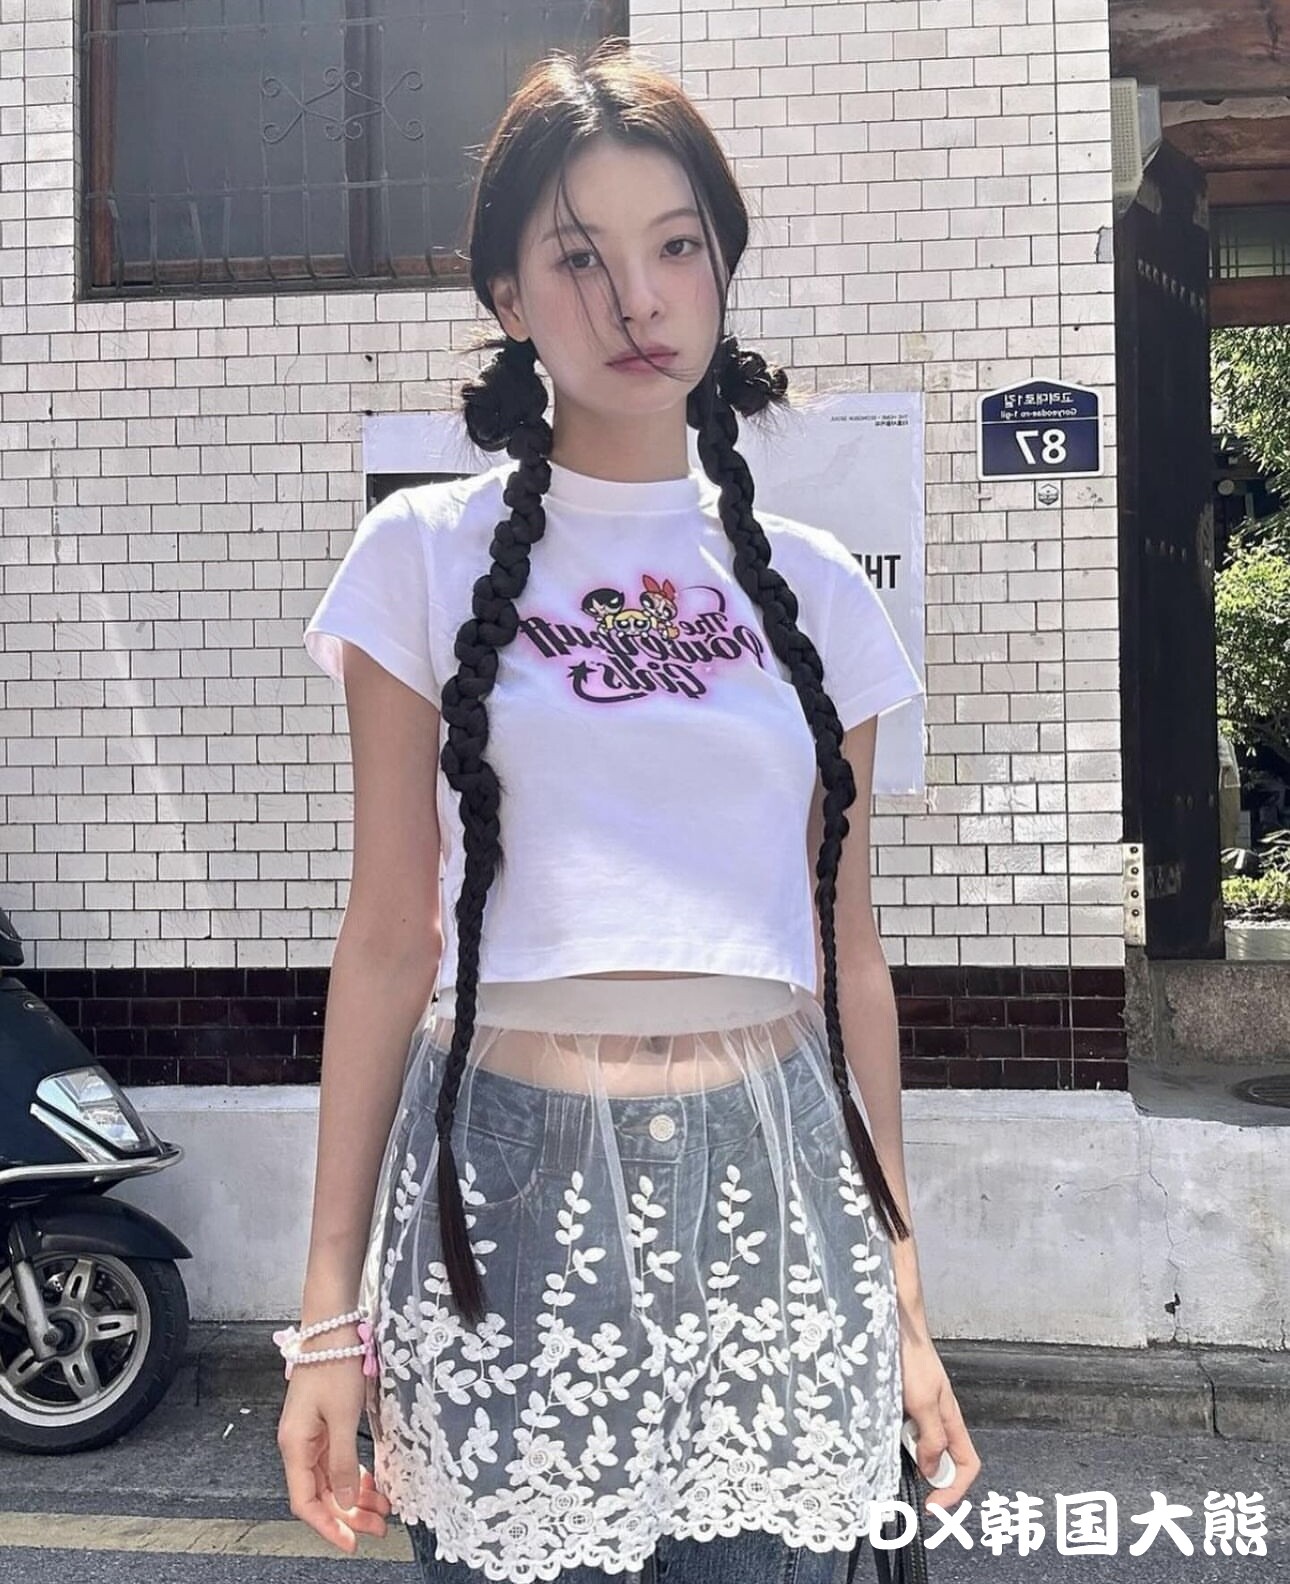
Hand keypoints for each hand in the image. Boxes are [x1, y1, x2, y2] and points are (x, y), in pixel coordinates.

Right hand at [276, 1359, 392, 1553]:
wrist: (332, 1328)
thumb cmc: (334, 1366)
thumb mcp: (343, 1417)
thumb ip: (343, 1462)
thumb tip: (346, 1501)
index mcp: (295, 1446)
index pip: (306, 1502)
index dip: (327, 1525)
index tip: (350, 1542)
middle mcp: (298, 1445)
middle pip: (321, 1494)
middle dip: (349, 1514)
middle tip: (378, 1527)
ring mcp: (311, 1435)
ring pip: (332, 1479)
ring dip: (355, 1496)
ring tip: (382, 1509)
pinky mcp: (324, 1425)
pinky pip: (337, 1461)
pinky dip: (354, 1474)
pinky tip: (373, 1483)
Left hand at [899, 1333, 980, 1515]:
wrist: (893, 1325)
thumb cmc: (910, 1357)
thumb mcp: (922, 1401)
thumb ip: (931, 1436)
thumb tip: (932, 1469)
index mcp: (951, 1419)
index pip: (967, 1464)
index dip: (955, 1488)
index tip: (933, 1504)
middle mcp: (939, 1417)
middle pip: (945, 1460)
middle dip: (931, 1478)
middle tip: (908, 1488)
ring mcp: (922, 1410)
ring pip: (923, 1447)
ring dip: (911, 1460)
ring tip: (893, 1462)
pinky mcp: (904, 1402)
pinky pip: (906, 1432)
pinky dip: (897, 1443)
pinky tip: (883, 1439)